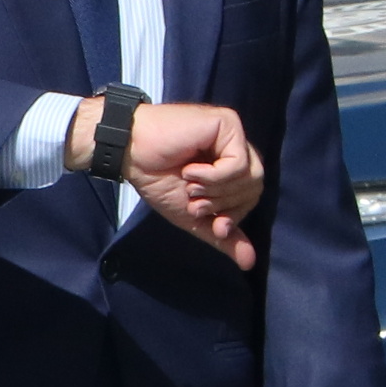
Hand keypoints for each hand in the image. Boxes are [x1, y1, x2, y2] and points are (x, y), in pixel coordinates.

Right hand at [71, 97, 263, 267]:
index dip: (235, 215)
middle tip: (194, 200)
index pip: (252, 196)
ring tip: (189, 183)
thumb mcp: (192, 215)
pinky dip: (214, 176)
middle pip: (255, 187)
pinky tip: (190, 169)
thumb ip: (220, 235)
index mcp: (230, 166)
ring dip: (216, 189)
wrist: (130, 152)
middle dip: (223, 203)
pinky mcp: (228, 123)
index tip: (213, 223)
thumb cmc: (156, 179)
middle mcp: (236, 147)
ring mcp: (233, 134)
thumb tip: (249, 263)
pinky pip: (239, 163)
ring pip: (250, 176)